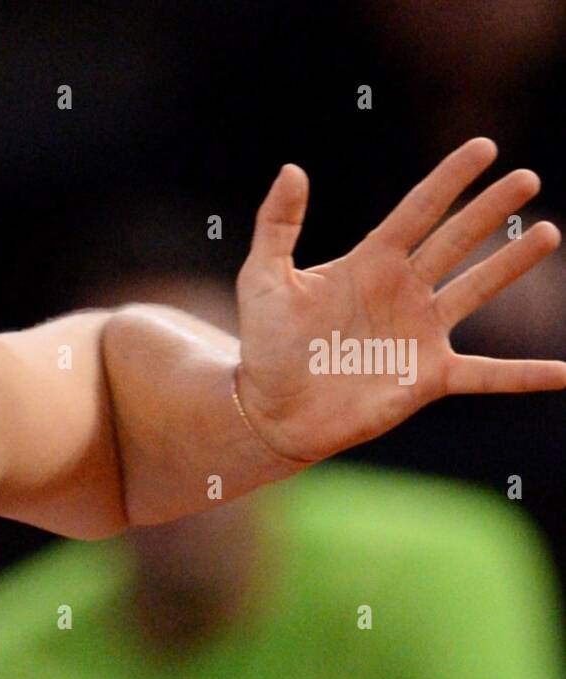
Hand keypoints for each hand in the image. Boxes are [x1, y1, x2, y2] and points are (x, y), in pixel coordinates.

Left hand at [234, 137, 565, 462]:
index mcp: (368, 263)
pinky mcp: (427, 377)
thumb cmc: (265, 345)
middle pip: (456, 240)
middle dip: (490, 210)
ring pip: (477, 290)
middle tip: (526, 179)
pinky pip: (486, 375)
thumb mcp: (262, 280)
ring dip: (512, 265)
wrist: (269, 411)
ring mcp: (419, 334)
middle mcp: (402, 292)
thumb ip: (277, 225)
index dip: (449, 180)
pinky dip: (524, 376)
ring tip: (549, 234)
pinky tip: (563, 375)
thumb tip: (291, 170)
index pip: (417, 211)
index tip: (484, 147)